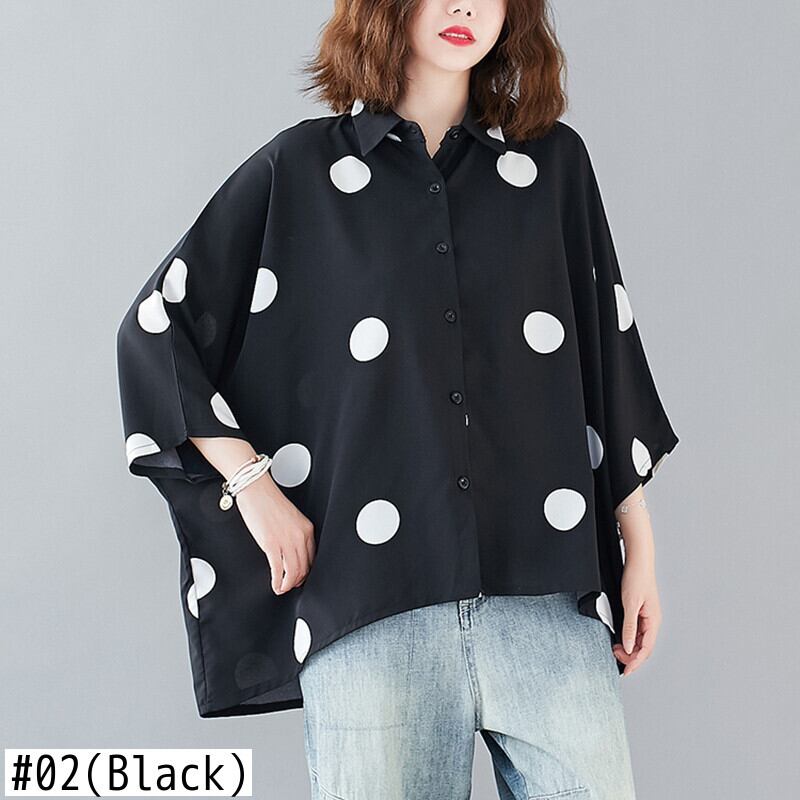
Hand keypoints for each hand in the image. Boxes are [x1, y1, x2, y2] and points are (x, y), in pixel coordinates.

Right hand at [233, 472, 315, 594]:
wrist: (256, 490)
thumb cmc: (269, 502)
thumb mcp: (291, 518)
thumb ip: (294, 534)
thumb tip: (290, 552)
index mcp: (307, 529)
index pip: (312, 558)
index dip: (306, 572)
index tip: (299, 577)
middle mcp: (300, 536)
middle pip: (304, 568)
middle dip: (296, 581)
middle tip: (289, 586)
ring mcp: (286, 541)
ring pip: (293, 573)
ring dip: (287, 585)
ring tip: (281, 588)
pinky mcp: (271, 545)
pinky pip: (278, 570)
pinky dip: (278, 582)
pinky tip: (275, 585)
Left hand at [612, 556, 661, 675]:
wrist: (638, 561)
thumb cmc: (637, 578)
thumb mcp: (630, 604)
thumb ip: (629, 627)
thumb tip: (629, 647)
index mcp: (653, 621)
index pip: (646, 649)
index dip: (636, 663)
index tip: (625, 671)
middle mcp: (652, 621)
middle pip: (644, 647)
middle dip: (631, 657)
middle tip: (616, 659)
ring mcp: (647, 616)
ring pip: (640, 640)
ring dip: (629, 648)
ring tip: (615, 650)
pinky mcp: (640, 611)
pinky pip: (636, 631)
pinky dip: (628, 638)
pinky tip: (620, 639)